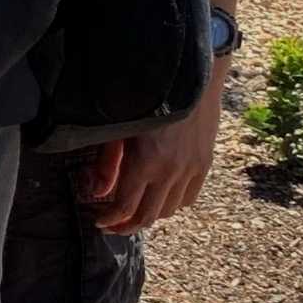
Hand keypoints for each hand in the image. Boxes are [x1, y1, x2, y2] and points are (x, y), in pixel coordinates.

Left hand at [76, 66, 229, 232]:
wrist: (189, 76)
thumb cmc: (144, 97)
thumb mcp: (117, 128)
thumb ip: (107, 164)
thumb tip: (97, 193)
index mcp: (145, 162)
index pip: (125, 207)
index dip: (109, 220)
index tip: (98, 221)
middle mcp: (170, 171)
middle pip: (148, 217)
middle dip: (126, 226)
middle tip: (111, 225)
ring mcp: (191, 169)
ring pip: (170, 211)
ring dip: (149, 216)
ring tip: (133, 211)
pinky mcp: (205, 163)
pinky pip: (189, 198)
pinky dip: (172, 204)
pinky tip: (159, 197)